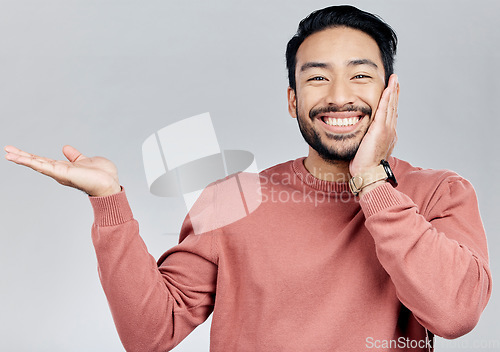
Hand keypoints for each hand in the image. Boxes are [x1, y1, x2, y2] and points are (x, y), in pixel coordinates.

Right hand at [4, 145, 120, 196]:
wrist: (109, 184)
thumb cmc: (102, 175)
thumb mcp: (85, 160)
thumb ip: (75, 156)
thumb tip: (65, 148)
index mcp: (64, 168)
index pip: (44, 160)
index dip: (31, 156)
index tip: (18, 151)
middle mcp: (59, 171)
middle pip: (37, 162)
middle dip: (22, 156)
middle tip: (7, 150)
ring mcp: (59, 173)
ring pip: (37, 163)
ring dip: (22, 158)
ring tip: (8, 153)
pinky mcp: (61, 173)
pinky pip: (43, 166)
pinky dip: (30, 162)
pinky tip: (19, 158)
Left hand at [349, 74, 398, 177]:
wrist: (369, 173)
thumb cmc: (365, 166)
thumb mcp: (368, 149)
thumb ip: (368, 140)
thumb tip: (366, 135)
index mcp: (388, 135)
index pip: (391, 114)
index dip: (392, 102)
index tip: (392, 92)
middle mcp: (391, 130)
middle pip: (393, 107)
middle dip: (394, 93)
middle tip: (395, 80)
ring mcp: (387, 129)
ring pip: (391, 106)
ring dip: (393, 91)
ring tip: (394, 79)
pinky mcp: (380, 129)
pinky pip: (384, 109)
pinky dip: (387, 98)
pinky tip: (389, 88)